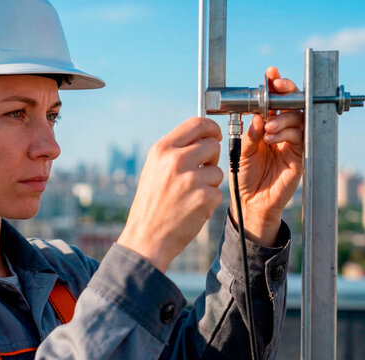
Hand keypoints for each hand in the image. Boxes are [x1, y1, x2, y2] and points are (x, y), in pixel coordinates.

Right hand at [118, 117, 223, 271]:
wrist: (146, 237)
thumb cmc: (152, 203)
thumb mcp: (154, 169)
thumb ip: (175, 151)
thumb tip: (203, 137)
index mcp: (162, 149)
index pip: (196, 124)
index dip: (211, 128)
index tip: (215, 136)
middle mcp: (175, 160)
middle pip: (212, 146)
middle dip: (212, 159)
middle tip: (201, 173)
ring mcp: (191, 179)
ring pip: (217, 172)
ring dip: (209, 184)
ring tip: (189, 196)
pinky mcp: (203, 197)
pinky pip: (218, 192)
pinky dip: (209, 202)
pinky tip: (192, 209)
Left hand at [230, 67, 302, 246]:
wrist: (250, 201)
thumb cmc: (244, 175)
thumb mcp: (242, 151)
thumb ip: (250, 134)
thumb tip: (259, 116)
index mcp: (268, 125)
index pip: (275, 100)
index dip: (275, 85)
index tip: (270, 74)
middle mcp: (283, 131)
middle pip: (293, 104)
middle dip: (287, 93)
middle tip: (277, 89)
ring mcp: (293, 143)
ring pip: (299, 119)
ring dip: (284, 118)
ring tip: (268, 128)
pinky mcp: (300, 156)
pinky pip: (300, 138)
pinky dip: (287, 134)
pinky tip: (273, 138)